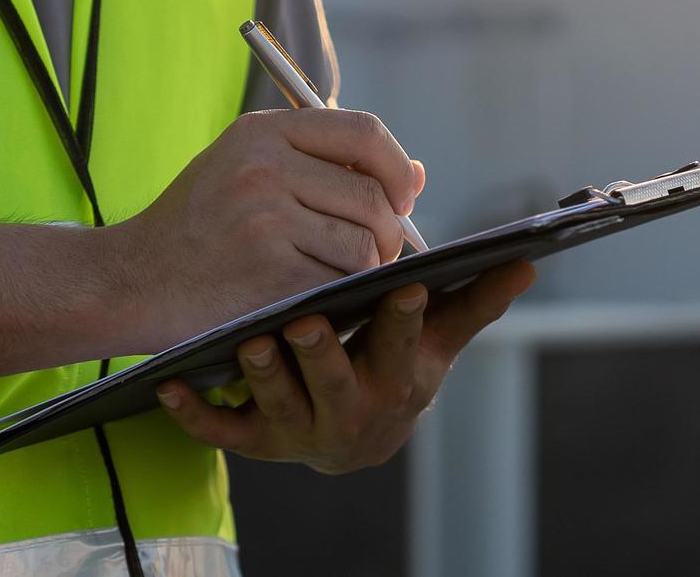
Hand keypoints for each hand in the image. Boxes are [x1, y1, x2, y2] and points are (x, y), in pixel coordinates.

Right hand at [116, 109, 423, 346]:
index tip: (400, 197)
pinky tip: (316, 299)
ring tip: (339, 277)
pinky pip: (341, 283)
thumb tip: (415, 174)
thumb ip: (325, 164)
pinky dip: (341, 296)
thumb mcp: (246, 170)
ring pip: (365, 245)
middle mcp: (264, 167)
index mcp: (262, 133)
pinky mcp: (269, 274)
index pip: (364, 132)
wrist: (128, 281)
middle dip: (389, 232)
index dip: (395, 168)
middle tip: (375, 254)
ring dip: (367, 270)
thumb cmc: (197, 228)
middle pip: (374, 197)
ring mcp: (266, 221)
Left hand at [156, 260, 536, 473]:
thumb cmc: (396, 370)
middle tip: (306, 321)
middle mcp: (348, 411)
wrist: (353, 439)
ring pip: (278, 406)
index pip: (401, 346)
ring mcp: (299, 429)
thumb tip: (529, 258)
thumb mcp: (437, 343)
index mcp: (395, 380)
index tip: (403, 284)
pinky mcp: (255, 442)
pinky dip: (195, 414)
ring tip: (249, 342)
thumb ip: (475, 301)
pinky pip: (221, 432)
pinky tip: (170, 386)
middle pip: (334, 384)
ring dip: (262, 378)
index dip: (401, 320)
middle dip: (323, 356)